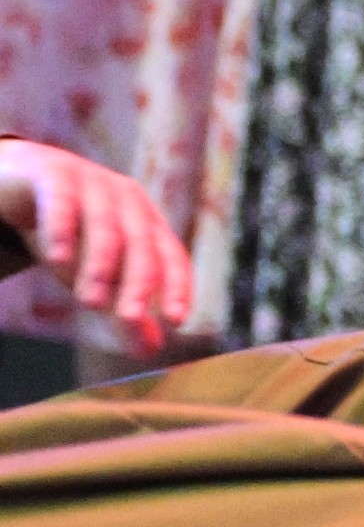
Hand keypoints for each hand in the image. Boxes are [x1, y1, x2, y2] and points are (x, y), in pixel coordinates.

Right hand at [0, 142, 186, 333]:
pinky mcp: (52, 174)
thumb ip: (122, 308)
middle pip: (141, 244)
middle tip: (132, 318)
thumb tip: (152, 352)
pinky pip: (61, 201)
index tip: (177, 320)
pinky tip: (57, 257)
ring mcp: (92, 183)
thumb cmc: (70, 233)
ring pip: (105, 225)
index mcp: (145, 222)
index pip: (171, 256)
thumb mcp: (95, 273)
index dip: (177, 286)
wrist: (22, 177)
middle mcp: (126, 201)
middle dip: (139, 283)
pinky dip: (61, 228)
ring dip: (101, 264)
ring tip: (91, 301)